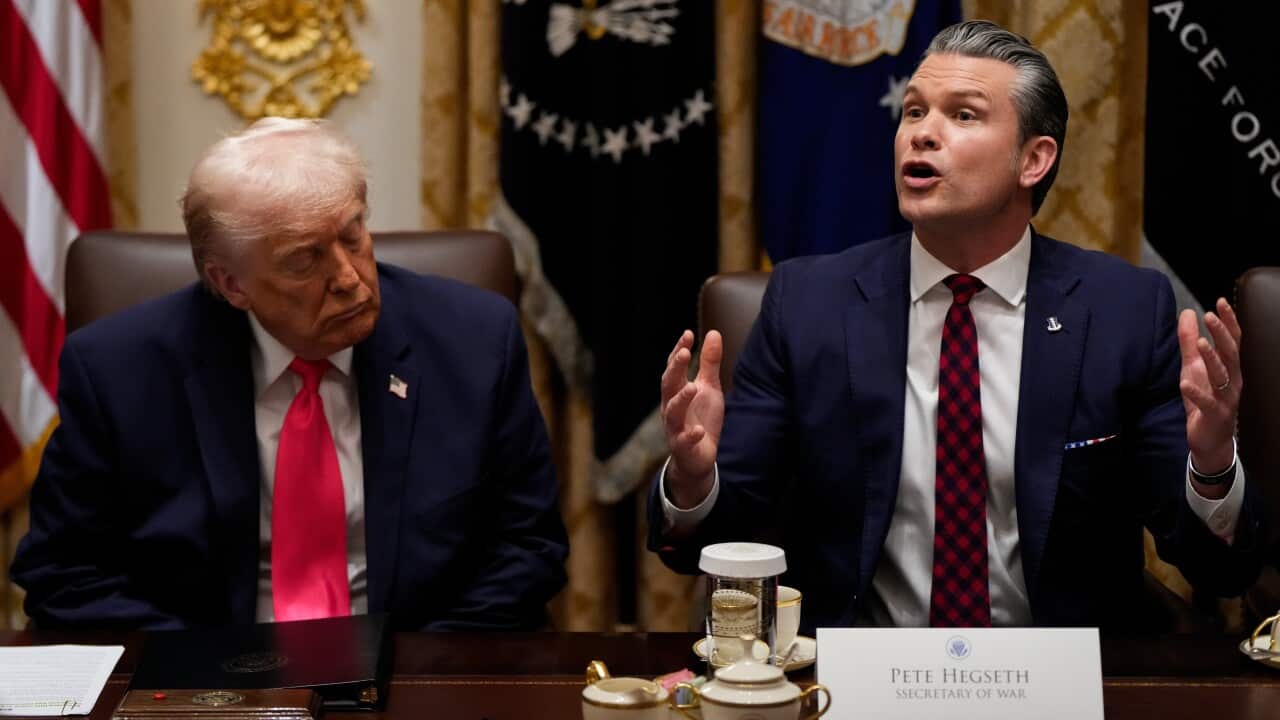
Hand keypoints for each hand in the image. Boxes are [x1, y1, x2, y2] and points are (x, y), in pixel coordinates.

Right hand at [660, 330, 723, 507]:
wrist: (698, 457)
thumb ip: (710, 363)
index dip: (679, 351)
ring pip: (672, 411)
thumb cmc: (700, 418)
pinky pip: (684, 440)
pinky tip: (699, 430)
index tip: (688, 334)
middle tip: (686, 352)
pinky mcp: (683, 446)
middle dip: (675, 368)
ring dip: (681, 399)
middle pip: (668, 385)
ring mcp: (675, 427)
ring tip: (693, 387)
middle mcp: (671, 406)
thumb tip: (713, 332)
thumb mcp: (709, 388)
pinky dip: (690, 435)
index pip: (674, 367)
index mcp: (676, 391)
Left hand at [1177, 298, 1241, 477]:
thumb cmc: (1203, 399)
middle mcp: (1232, 380)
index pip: (1233, 340)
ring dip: (1212, 358)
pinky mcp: (1214, 415)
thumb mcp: (1192, 368)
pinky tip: (1185, 384)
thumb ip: (1189, 342)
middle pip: (1230, 353)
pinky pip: (1206, 402)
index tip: (1221, 302)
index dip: (1229, 321)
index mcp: (1229, 367)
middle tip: (1211, 315)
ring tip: (1201, 342)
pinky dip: (1196, 393)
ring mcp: (1225, 398)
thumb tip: (1187, 313)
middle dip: (1222, 334)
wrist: (1210, 439)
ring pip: (1222, 376)